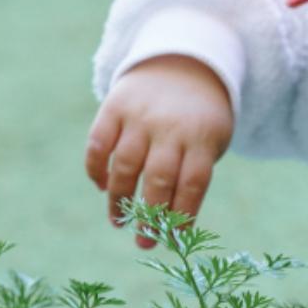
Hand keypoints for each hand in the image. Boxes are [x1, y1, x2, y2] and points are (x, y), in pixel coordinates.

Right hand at [86, 55, 232, 248]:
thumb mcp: (211, 142)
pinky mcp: (115, 106)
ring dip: (119, 199)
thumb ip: (192, 174)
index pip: (192, 184)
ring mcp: (140, 116)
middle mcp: (170, 128)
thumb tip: (170, 224)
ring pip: (125, 165)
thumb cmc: (199, 120)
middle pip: (158, 178)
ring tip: (118, 222)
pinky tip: (102, 186)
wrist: (184, 64)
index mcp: (202, 139)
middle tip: (143, 243)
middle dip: (150, 216)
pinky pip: (99, 143)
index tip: (172, 241)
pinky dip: (96, 168)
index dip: (182, 216)